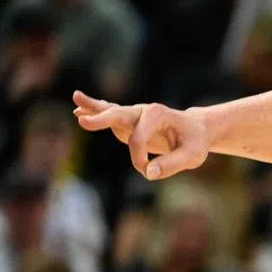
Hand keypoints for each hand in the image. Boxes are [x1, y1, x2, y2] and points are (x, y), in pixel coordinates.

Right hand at [72, 91, 210, 179]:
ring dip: (93, 108)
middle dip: (102, 119)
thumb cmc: (194, 142)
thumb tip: (149, 173)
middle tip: (83, 120)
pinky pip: (109, 115)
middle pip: (120, 114)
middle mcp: (144, 111)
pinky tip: (78, 109)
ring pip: (111, 111)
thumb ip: (172, 164)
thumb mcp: (192, 155)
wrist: (196, 131)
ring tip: (76, 98)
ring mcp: (134, 116)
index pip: (138, 139)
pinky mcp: (128, 123)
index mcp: (159, 115)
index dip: (140, 159)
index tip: (149, 171)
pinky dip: (95, 111)